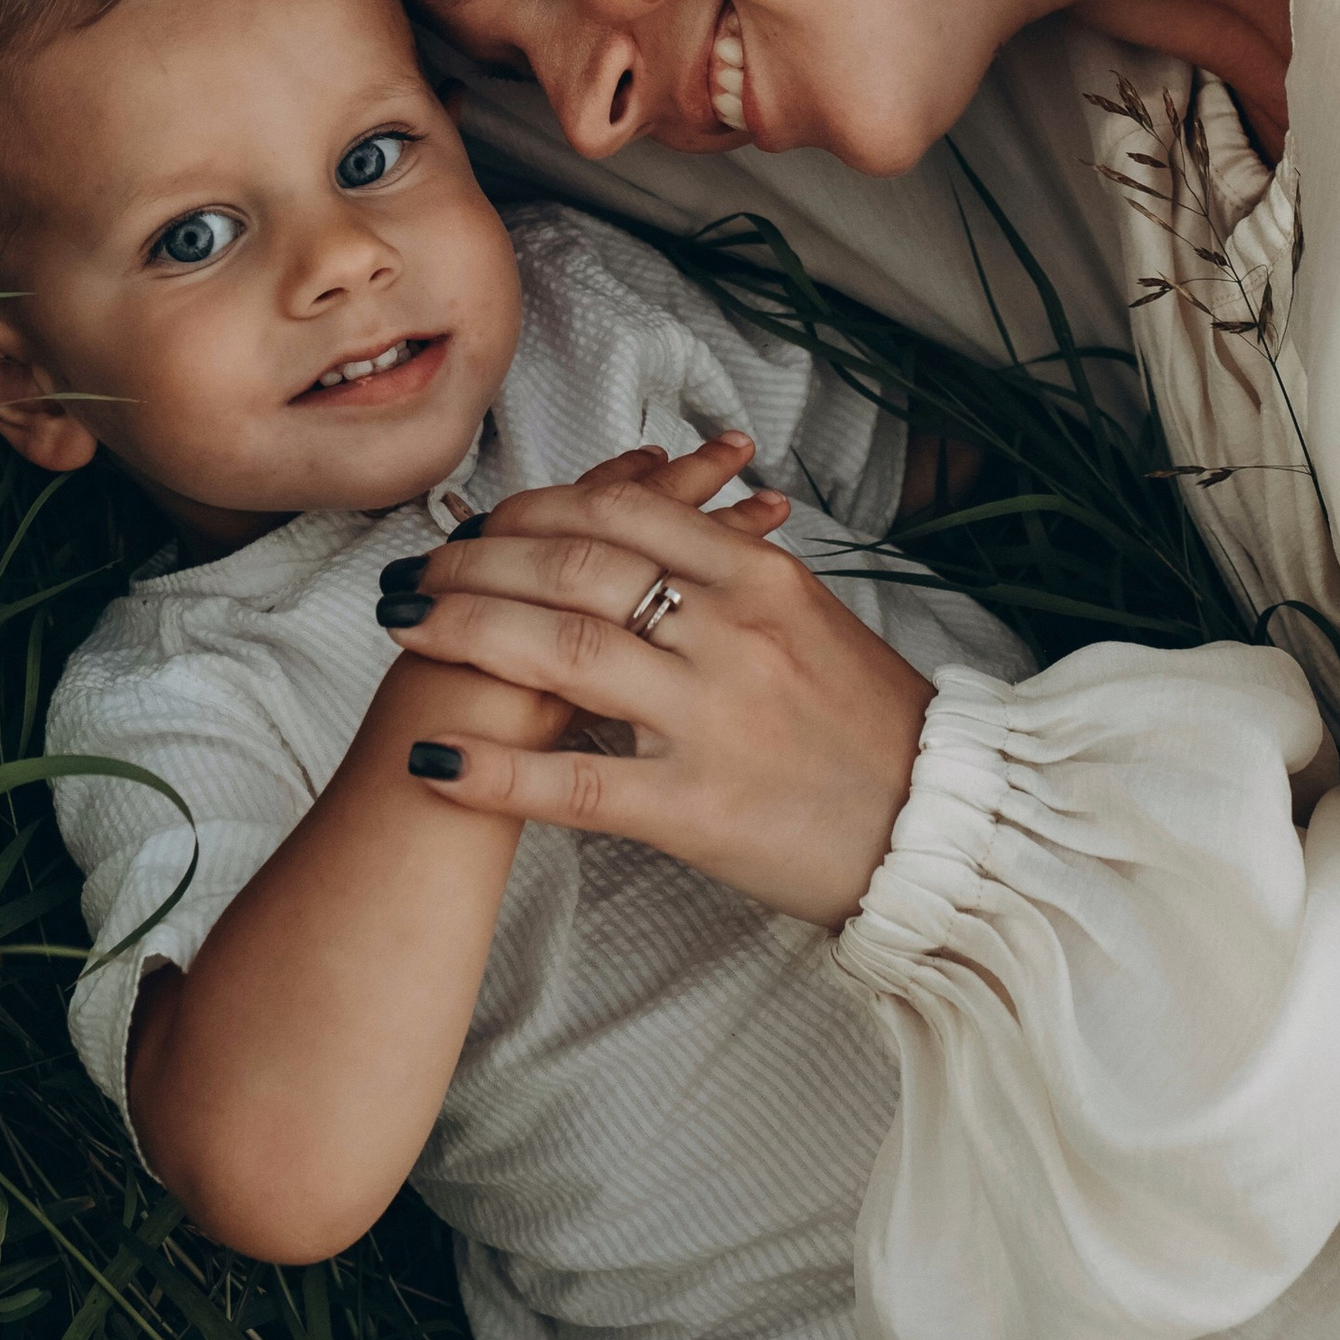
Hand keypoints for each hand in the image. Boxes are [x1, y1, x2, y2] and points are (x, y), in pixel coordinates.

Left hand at [381, 439, 933, 926]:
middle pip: (573, 570)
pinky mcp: (694, 808)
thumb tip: (641, 519)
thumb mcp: (804, 614)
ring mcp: (710, 719)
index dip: (528, 512)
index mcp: (758, 576)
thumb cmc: (867, 722)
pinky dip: (495, 769)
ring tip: (402, 632)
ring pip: (563, 653)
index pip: (618, 514)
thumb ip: (724, 566)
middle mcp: (730, 633)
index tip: (476, 523)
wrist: (937, 827)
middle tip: (414, 572)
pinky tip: (434, 758)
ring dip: (465, 635)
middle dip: (475, 564)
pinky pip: (575, 783)